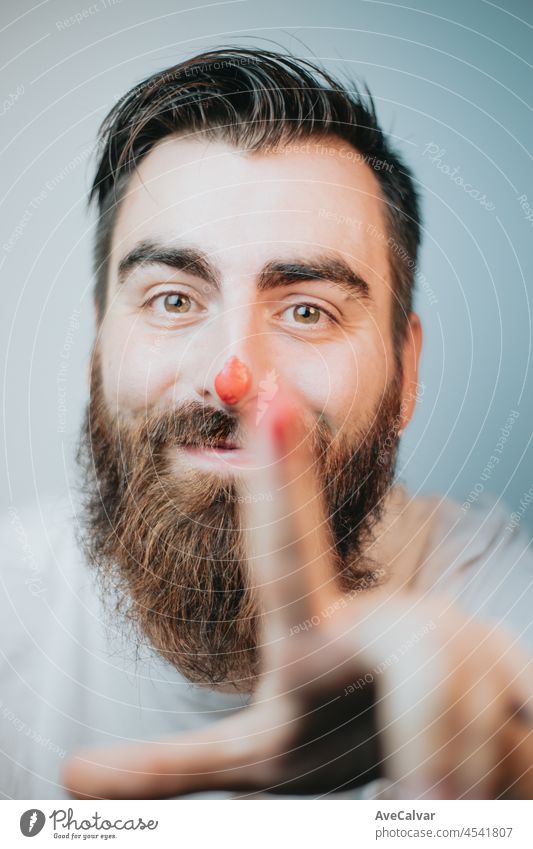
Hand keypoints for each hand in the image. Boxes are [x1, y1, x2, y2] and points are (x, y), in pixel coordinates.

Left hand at [63, 392, 532, 798]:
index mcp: (312, 641)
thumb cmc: (339, 741)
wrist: (440, 761)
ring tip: (442, 800)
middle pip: (428, 661)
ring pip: (472, 726)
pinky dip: (500, 775)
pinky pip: (512, 746)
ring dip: (460, 780)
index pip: (287, 554)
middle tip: (431, 798)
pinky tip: (485, 786)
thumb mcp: (256, 761)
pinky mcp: (514, 678)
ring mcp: (455, 648)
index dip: (280, 480)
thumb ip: (167, 771)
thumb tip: (68, 777)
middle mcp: (386, 630)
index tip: (268, 402)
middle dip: (439, 741)